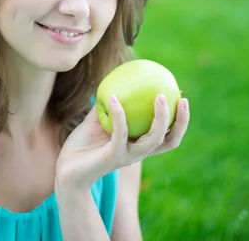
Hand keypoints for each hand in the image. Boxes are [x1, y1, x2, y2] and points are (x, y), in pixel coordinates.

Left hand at [55, 94, 189, 190]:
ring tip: (158, 97)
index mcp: (139, 145)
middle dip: (181, 122)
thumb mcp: (98, 121)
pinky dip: (119, 114)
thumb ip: (108, 105)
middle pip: (170, 141)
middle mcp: (138, 152)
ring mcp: (127, 156)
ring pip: (153, 140)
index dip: (181, 121)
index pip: (168, 136)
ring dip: (160, 118)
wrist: (66, 169)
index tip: (183, 98)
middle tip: (181, 99)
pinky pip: (120, 134)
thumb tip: (115, 79)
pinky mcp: (112, 157)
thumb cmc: (83, 145)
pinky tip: (112, 96)